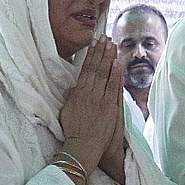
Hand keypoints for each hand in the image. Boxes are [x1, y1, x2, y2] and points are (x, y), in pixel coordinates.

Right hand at [59, 37, 122, 180]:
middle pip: (95, 68)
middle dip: (100, 52)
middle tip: (105, 37)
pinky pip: (112, 87)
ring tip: (112, 45)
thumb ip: (71, 98)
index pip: (85, 70)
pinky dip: (114, 74)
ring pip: (104, 74)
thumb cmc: (74, 132)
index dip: (90, 55)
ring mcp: (99, 100)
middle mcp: (88, 94)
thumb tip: (74, 87)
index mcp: (78, 94)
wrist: (82, 147)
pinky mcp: (108, 107)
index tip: (94, 43)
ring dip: (108, 58)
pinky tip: (117, 63)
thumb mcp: (67, 112)